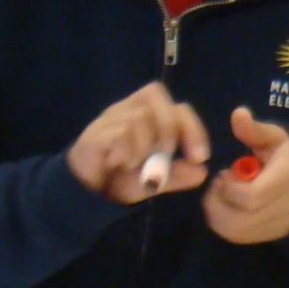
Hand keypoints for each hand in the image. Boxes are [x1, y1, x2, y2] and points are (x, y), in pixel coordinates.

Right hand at [68, 84, 209, 203]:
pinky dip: (126, 151)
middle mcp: (130, 109)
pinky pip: (118, 132)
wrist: (87, 191)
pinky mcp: (94, 133)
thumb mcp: (157, 180)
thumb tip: (202, 171)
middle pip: (156, 96)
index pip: (178, 106)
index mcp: (151, 116)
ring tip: (136, 163)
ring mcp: (110, 118)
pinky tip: (121, 164)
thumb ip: (178, 175)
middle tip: (167, 154)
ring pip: (138, 116)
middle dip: (170, 129)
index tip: (199, 157)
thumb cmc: (123, 178)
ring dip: (145, 145)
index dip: (193, 128)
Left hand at [203, 107, 288, 244]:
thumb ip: (255, 130)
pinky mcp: (271, 235)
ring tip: (222, 195)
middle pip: (240, 220)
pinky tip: (228, 207)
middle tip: (219, 184)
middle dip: (218, 202)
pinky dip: (225, 224)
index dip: (230, 189)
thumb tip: (238, 114)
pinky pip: (239, 237)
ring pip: (236, 231)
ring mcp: (278, 225)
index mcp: (285, 180)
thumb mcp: (276, 138)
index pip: (252, 197)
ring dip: (218, 214)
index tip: (225, 173)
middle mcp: (284, 208)